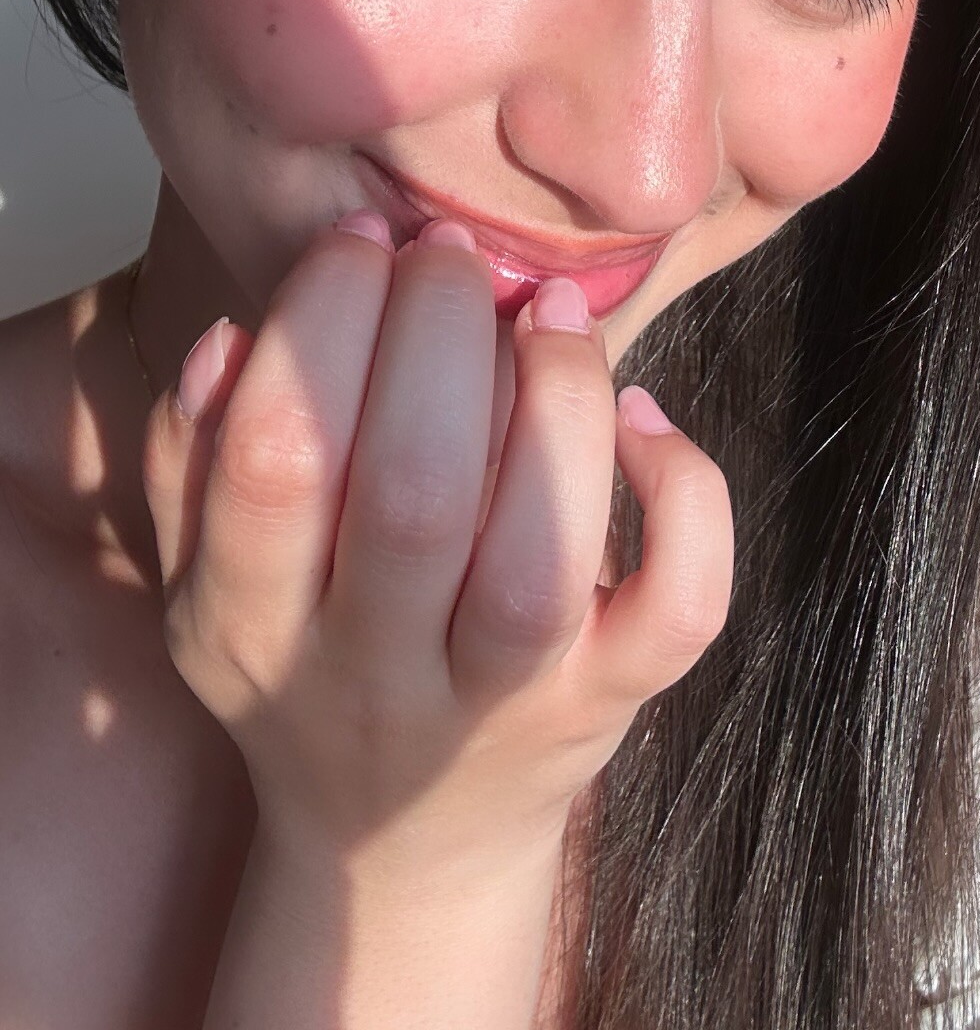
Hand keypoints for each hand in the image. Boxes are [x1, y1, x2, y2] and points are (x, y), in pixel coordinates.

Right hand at [141, 214, 733, 881]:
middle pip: (412, 500)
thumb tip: (229, 338)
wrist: (408, 847)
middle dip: (439, 335)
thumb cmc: (306, 664)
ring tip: (546, 308)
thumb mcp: (206, 582)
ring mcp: (505, 703)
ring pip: (542, 561)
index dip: (320, 323)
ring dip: (555, 404)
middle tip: (451, 253)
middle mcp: (374, 679)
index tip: (361, 240)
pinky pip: (676, 609)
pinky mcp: (611, 705)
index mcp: (251, 630)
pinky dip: (682, 495)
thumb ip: (191, 460)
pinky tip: (640, 413)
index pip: (274, 463)